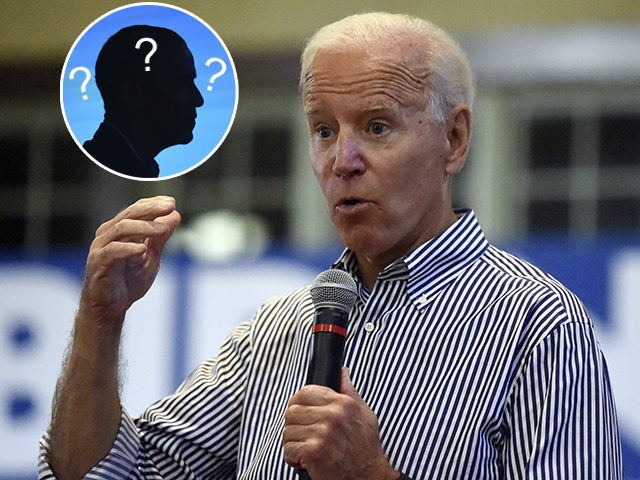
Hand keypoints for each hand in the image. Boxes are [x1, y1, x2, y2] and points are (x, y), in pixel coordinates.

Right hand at [78, 196, 179, 326]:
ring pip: (121, 229)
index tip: (172, 202)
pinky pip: (112, 251)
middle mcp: (108, 234)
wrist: (111, 308)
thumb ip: (161, 238)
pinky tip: (142, 249)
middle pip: (129, 214)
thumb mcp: (151, 257)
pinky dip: (128, 248)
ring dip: (144, 227)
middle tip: (169, 207)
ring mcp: (101, 247)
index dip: (153, 203)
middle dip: (151, 209)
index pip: (136, 209)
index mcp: (120, 230)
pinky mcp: (97, 263)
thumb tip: (175, 215)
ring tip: (164, 230)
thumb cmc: (129, 281)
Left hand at [283, 368, 397, 479]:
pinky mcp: (314, 452)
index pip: (305, 392)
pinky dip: (293, 458)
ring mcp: (322, 434)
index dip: (298, 403)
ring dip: (293, 443)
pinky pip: (289, 450)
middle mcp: (332, 415)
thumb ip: (349, 391)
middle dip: (294, 426)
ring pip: (288, 431)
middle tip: (304, 435)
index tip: (301, 414)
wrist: (369, 477)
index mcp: (342, 403)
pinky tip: (304, 461)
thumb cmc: (366, 448)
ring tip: (305, 449)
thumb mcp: (364, 414)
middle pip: (292, 411)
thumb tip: (342, 372)